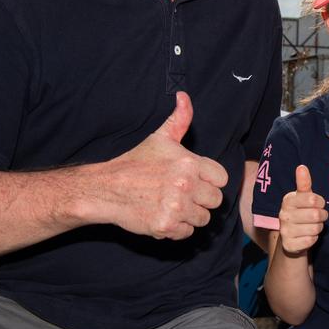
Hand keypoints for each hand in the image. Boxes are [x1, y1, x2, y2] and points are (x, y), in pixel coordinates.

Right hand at [106, 91, 228, 239]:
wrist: (107, 188)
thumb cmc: (135, 163)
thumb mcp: (160, 138)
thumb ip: (179, 119)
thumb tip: (184, 96)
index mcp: (189, 162)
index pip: (221, 178)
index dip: (209, 180)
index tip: (195, 180)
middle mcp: (186, 185)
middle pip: (215, 200)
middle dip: (201, 199)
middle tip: (182, 194)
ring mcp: (176, 207)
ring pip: (203, 218)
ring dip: (190, 215)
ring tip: (172, 205)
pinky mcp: (165, 226)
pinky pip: (187, 233)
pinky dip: (177, 229)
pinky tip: (164, 216)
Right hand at [278, 165, 326, 255]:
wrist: (292, 238)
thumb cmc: (301, 212)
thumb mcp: (303, 197)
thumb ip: (304, 183)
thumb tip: (301, 167)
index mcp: (288, 200)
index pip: (313, 199)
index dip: (320, 202)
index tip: (318, 204)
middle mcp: (283, 215)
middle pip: (316, 215)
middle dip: (322, 216)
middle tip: (318, 217)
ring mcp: (285, 231)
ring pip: (315, 229)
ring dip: (318, 228)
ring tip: (312, 226)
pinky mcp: (289, 245)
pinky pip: (311, 240)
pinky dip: (314, 238)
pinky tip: (307, 236)